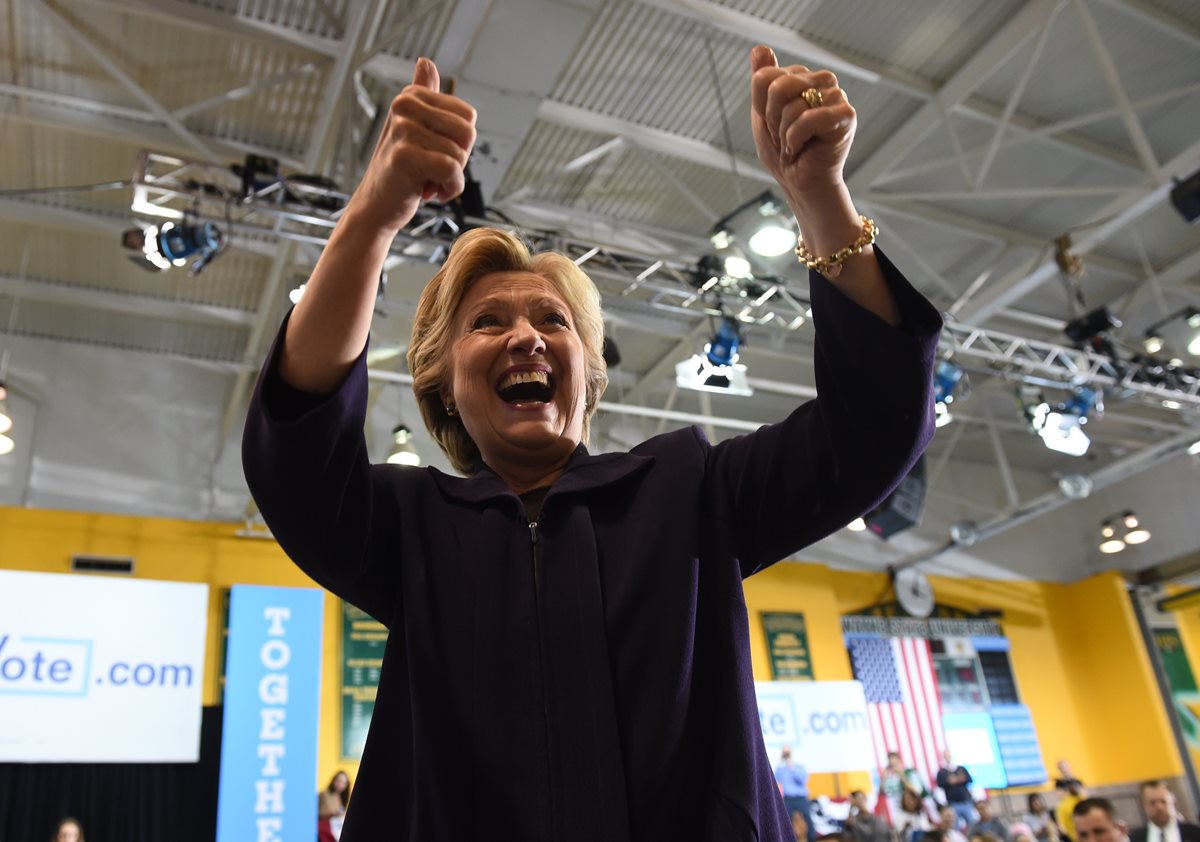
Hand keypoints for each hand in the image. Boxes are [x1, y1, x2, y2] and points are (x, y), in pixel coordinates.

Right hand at [348, 56, 476, 234]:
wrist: (377, 205)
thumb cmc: (401, 170)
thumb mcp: (414, 128)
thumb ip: (424, 96)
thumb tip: (426, 63)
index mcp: (412, 95)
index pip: (468, 116)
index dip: (460, 142)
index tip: (436, 152)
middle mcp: (405, 105)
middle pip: (468, 133)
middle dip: (458, 159)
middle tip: (433, 169)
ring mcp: (403, 129)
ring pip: (460, 155)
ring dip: (451, 178)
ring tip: (427, 180)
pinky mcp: (404, 156)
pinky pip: (451, 170)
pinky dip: (450, 189)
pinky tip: (430, 192)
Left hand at [749, 45, 855, 212]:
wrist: (800, 184)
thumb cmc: (784, 153)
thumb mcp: (763, 115)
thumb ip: (761, 82)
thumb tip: (760, 48)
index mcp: (803, 77)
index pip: (765, 77)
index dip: (761, 107)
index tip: (773, 125)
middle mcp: (822, 81)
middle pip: (778, 85)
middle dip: (773, 119)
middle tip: (784, 137)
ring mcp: (836, 96)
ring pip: (792, 104)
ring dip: (785, 133)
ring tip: (796, 144)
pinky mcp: (846, 116)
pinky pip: (808, 119)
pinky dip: (796, 139)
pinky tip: (804, 149)